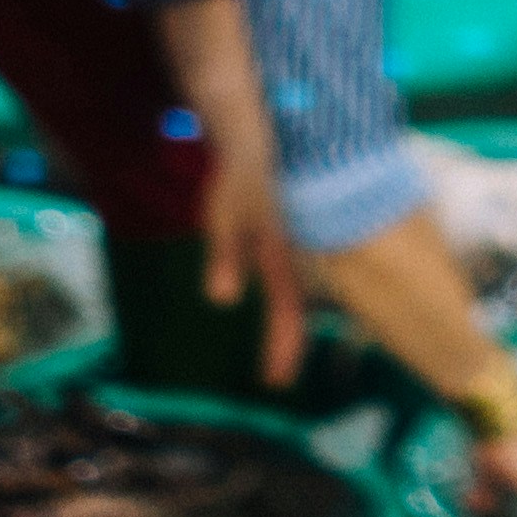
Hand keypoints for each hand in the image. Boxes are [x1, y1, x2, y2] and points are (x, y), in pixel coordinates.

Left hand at [186, 128, 313, 391]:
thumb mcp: (224, 217)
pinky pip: (285, 270)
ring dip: (285, 319)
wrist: (250, 134)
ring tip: (279, 348)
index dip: (283, 347)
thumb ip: (226, 256)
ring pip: (292, 288)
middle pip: (293, 305)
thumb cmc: (236, 177)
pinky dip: (283, 293)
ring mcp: (286, 239)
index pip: (287, 309)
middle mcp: (289, 251)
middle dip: (287, 341)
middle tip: (278, 377)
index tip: (276, 382)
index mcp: (279, 254)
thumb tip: (223, 299)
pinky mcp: (277, 229)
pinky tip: (277, 296)